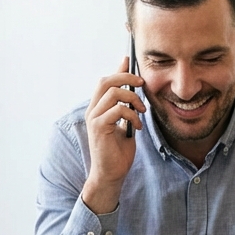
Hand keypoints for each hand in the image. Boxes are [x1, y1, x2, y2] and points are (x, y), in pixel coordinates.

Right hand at [80, 58, 144, 213]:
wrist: (111, 174)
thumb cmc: (118, 152)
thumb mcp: (125, 125)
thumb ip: (126, 108)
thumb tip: (134, 92)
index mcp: (98, 109)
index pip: (105, 82)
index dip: (118, 70)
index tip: (129, 60)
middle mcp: (93, 111)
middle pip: (105, 81)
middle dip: (125, 77)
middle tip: (142, 83)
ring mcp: (94, 119)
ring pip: (113, 93)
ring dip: (132, 99)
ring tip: (142, 112)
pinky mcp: (99, 128)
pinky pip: (117, 110)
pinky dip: (132, 115)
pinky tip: (138, 126)